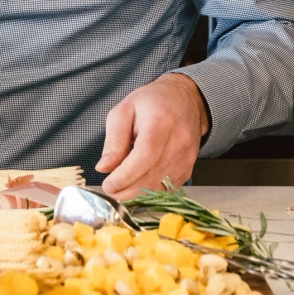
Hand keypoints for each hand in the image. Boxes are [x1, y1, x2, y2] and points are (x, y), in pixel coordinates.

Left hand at [96, 72, 209, 198]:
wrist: (184, 99)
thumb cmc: (152, 102)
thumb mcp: (124, 111)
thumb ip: (114, 140)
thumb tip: (104, 168)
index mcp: (160, 122)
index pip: (145, 155)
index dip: (126, 175)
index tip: (109, 186)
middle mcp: (179, 140)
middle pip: (153, 175)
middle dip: (128, 191)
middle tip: (110, 192)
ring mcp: (187, 156)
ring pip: (161, 186)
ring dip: (138, 195)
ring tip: (121, 192)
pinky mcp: (189, 167)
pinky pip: (168, 187)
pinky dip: (151, 192)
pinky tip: (137, 188)